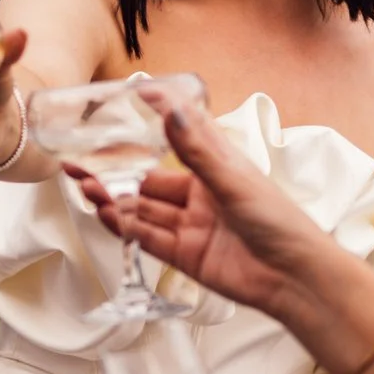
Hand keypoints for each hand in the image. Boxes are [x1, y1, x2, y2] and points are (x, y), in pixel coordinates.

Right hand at [78, 90, 333, 318]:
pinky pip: (149, 239)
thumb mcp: (233, 180)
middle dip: (115, 173)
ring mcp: (191, 227)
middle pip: (148, 181)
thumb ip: (197, 151)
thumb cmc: (278, 220)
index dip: (156, 117)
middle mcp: (200, 196)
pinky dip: (126, 229)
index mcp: (216, 168)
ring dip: (115, 200)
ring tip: (85, 189)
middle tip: (80, 164)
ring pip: (144, 210)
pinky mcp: (186, 255)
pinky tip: (106, 216)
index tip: (131, 96)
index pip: (179, 136)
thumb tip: (172, 111)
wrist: (294, 277)